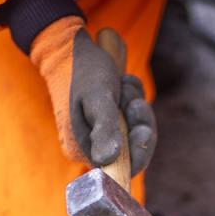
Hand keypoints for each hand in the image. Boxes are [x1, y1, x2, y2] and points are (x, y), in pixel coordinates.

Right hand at [30, 18, 155, 173]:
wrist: (71, 46)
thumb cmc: (83, 71)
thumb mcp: (96, 98)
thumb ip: (104, 128)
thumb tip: (107, 160)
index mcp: (82, 148)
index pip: (119, 169)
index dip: (138, 153)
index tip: (142, 131)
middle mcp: (92, 145)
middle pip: (133, 150)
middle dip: (139, 123)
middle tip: (134, 102)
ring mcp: (102, 131)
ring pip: (136, 129)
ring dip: (136, 104)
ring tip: (124, 85)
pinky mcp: (110, 117)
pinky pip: (133, 115)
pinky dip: (134, 97)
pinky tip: (123, 81)